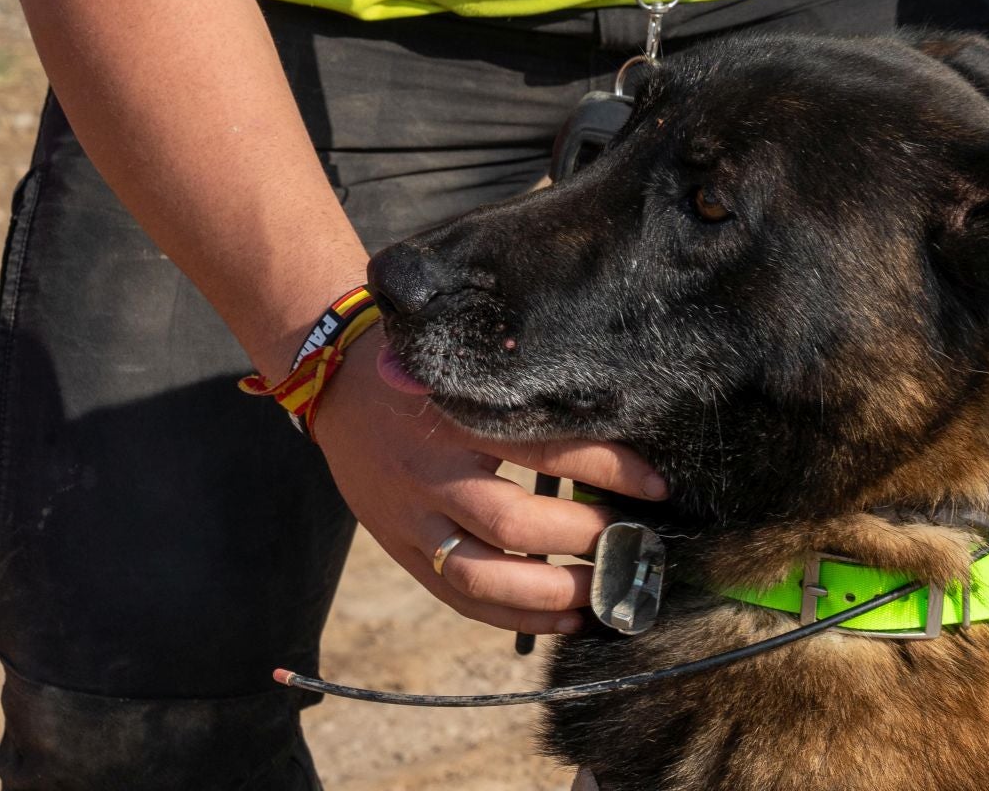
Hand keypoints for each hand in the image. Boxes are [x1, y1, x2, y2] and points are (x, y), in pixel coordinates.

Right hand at [311, 324, 668, 634]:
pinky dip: (513, 618)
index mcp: (456, 418)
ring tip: (605, 592)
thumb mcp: (467, 371)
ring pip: (483, 576)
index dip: (606, 471)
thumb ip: (523, 399)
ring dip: (551, 594)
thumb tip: (615, 428)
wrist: (331, 378)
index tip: (657, 486)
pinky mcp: (400, 548)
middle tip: (637, 543)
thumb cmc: (419, 369)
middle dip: (584, 540)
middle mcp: (431, 473)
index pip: (545, 448)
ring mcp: (411, 518)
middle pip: (514, 526)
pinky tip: (563, 619)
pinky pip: (457, 597)